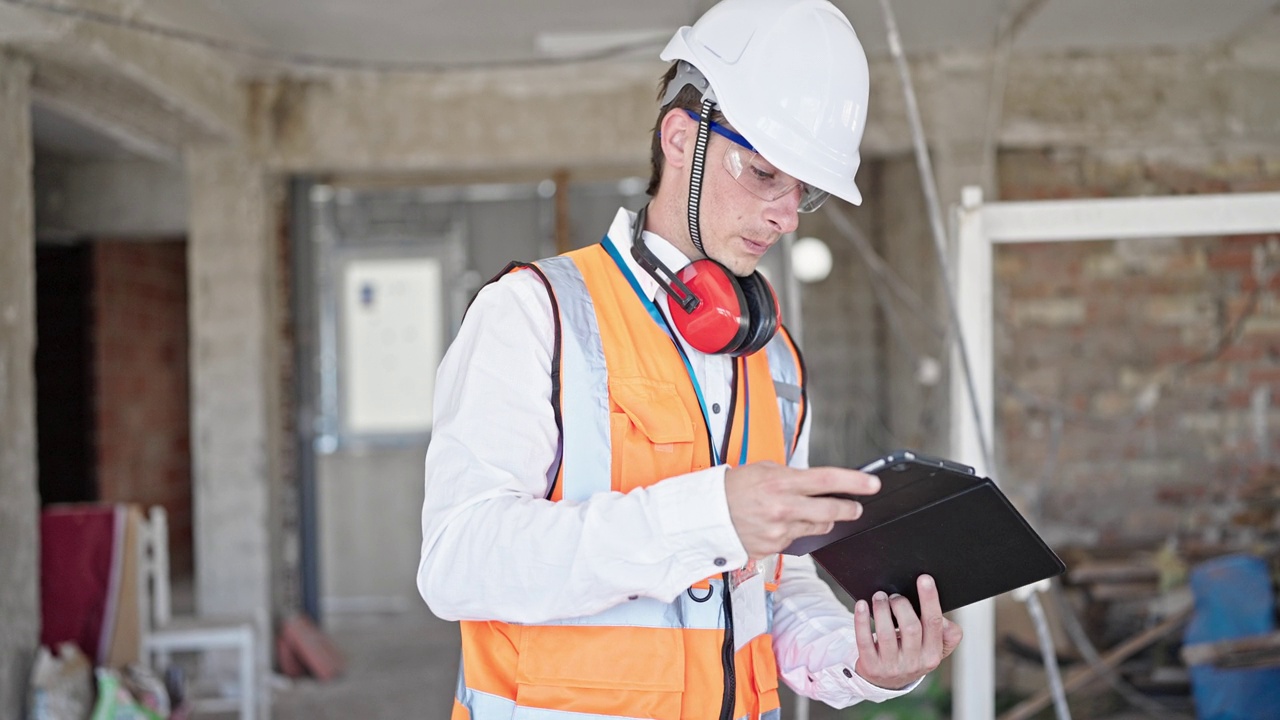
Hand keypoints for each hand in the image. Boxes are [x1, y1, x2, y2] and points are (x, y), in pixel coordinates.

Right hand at [724, 462, 879, 558]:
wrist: (705, 515)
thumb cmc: (731, 488)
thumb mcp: (762, 469)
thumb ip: (791, 476)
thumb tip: (813, 483)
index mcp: (781, 483)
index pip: (827, 480)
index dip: (854, 482)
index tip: (872, 484)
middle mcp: (783, 508)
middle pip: (830, 510)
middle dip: (849, 509)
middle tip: (856, 507)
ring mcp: (779, 531)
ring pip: (816, 527)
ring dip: (819, 520)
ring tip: (809, 512)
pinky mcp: (773, 547)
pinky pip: (795, 540)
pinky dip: (793, 531)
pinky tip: (778, 524)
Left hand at [853, 574, 962, 689]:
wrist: (887, 681)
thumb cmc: (911, 654)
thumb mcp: (932, 648)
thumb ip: (945, 633)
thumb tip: (943, 618)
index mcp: (932, 654)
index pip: (934, 623)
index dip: (930, 599)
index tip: (924, 578)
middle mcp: (914, 663)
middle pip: (911, 627)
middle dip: (902, 605)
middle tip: (894, 595)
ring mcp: (891, 666)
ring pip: (886, 634)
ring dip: (882, 609)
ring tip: (879, 596)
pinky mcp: (871, 666)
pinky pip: (864, 641)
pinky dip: (861, 620)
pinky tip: (861, 605)